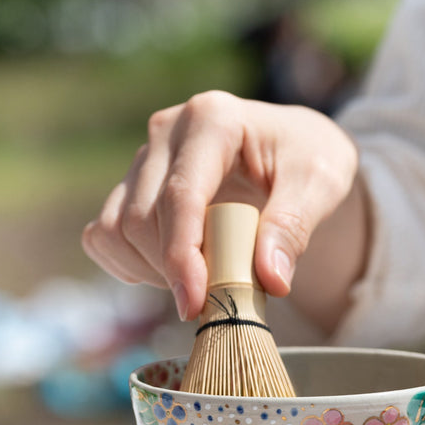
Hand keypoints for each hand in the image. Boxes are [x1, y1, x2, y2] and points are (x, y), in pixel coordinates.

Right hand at [82, 91, 359, 321]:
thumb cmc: (309, 161)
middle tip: (220, 297)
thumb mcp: (320, 185)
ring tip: (204, 280)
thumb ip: (294, 227)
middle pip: (142, 220)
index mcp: (212, 119)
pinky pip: (104, 236)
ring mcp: (144, 159)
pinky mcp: (132, 186)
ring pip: (116, 230)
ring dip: (151, 272)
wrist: (294, 151)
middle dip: (174, 272)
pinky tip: (173, 272)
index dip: (182, 256)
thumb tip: (270, 279)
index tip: (194, 304)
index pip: (181, 196)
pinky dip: (130, 265)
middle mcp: (167, 132)